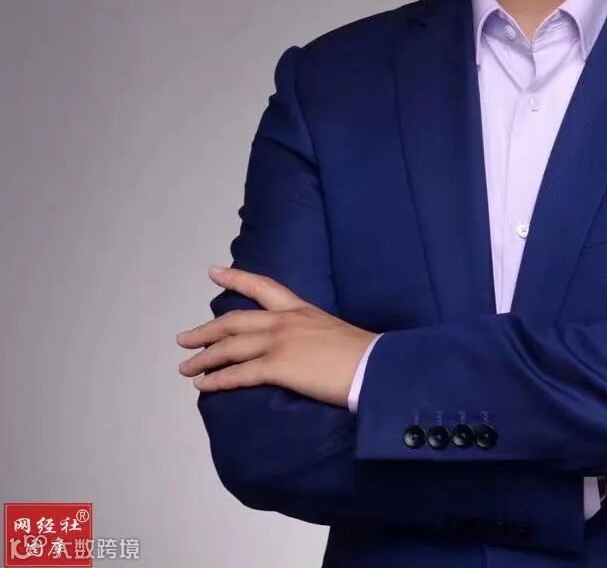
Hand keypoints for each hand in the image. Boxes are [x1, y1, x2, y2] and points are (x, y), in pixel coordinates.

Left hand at [176, 265, 376, 407]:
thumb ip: (310, 333)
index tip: (214, 271)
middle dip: (206, 330)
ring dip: (204, 357)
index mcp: (300, 309)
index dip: (236, 278)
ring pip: (230, 346)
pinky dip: (218, 379)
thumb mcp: (332, 331)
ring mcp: (280, 342)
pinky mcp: (278, 366)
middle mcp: (285, 320)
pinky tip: (204, 386)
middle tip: (183, 339)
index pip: (263, 287)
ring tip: (186, 368)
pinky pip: (239, 373)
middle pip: (235, 321)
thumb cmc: (361, 353)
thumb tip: (299, 347)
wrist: (372, 365)